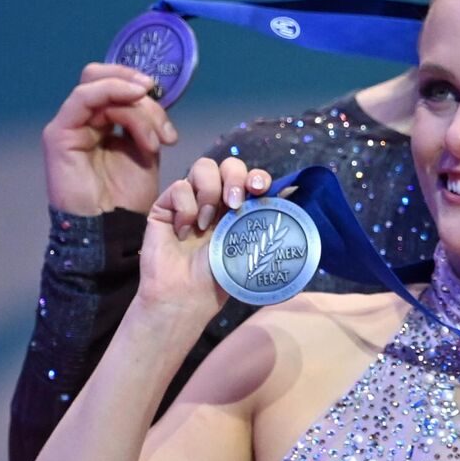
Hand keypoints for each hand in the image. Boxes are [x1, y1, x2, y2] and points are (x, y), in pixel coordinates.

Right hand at [42, 63, 179, 213]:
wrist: (110, 226)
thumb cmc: (127, 195)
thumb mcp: (145, 151)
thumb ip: (145, 123)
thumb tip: (150, 96)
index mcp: (101, 123)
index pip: (113, 84)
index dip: (137, 81)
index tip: (163, 94)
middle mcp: (82, 120)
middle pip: (106, 80)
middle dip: (140, 92)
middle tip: (164, 122)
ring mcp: (68, 124)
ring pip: (102, 88)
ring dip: (138, 109)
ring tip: (157, 141)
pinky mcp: (59, 133)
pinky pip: (84, 98)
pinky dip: (113, 93)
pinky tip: (137, 104)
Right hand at [136, 157, 270, 320]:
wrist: (186, 296)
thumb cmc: (221, 277)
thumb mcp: (252, 248)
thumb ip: (268, 220)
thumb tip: (294, 192)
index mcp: (240, 208)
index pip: (251, 177)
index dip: (257, 176)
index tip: (259, 189)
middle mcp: (216, 199)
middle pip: (229, 164)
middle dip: (235, 177)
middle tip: (234, 204)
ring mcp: (190, 200)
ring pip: (203, 167)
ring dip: (210, 192)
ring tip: (207, 224)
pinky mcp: (165, 205)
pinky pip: (178, 187)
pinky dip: (185, 208)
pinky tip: (185, 232)